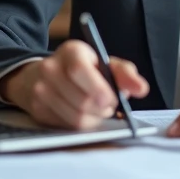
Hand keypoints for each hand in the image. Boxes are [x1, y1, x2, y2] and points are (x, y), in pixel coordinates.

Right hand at [0, 40, 149, 130]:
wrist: (43, 74)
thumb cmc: (82, 68)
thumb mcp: (104, 63)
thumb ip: (124, 74)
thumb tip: (141, 89)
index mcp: (70, 51)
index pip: (80, 70)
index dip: (99, 89)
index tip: (112, 99)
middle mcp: (50, 68)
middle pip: (82, 100)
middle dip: (102, 108)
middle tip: (108, 105)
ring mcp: (41, 90)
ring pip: (76, 118)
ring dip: (93, 118)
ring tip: (96, 108)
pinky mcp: (37, 109)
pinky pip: (66, 126)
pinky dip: (81, 124)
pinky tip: (83, 113)